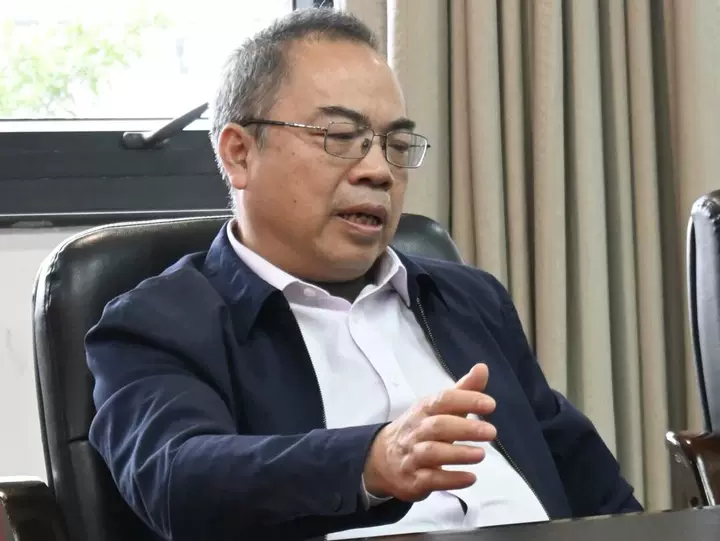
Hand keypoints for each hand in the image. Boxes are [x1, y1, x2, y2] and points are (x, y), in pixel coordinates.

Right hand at [363, 363, 496, 501]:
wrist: (383, 459)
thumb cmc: (420, 428)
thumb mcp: (439, 408)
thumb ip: (463, 390)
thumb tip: (482, 367)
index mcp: (425, 409)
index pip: (443, 400)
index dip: (466, 400)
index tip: (490, 404)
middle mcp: (417, 430)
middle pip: (438, 426)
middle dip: (465, 428)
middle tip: (491, 432)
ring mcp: (413, 456)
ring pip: (433, 452)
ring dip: (458, 453)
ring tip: (481, 454)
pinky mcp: (414, 480)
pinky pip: (430, 479)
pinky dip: (451, 479)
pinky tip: (470, 478)